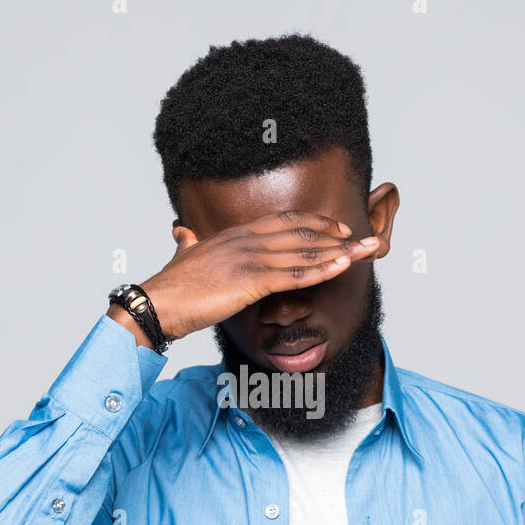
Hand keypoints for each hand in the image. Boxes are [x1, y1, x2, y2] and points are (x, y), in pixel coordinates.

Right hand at [108, 210, 379, 346]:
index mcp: (235, 234)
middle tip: (363, 239)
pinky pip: (295, 273)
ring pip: (304, 251)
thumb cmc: (170, 286)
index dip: (314, 223)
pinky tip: (342, 265)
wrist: (157, 303)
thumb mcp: (183, 255)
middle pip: (302, 232)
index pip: (284, 221)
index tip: (336, 228)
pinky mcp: (251, 280)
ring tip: (367, 250)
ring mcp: (250, 258)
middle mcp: (247, 240)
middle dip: (337, 235)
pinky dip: (322, 268)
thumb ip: (188, 242)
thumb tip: (183, 231)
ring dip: (340, 251)